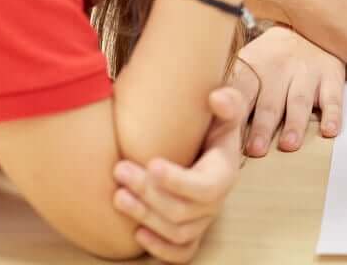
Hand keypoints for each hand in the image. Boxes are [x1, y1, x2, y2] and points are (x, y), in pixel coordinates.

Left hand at [111, 86, 245, 261]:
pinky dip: (160, 249)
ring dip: (145, 217)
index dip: (178, 182)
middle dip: (148, 194)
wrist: (210, 145)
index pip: (205, 188)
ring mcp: (203, 219)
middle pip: (182, 211)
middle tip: (120, 170)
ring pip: (177, 232)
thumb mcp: (226, 110)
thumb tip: (216, 98)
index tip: (152, 164)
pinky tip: (137, 234)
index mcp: (224, 173)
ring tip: (118, 196)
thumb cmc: (215, 126)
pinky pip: (181, 252)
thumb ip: (227, 102)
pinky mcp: (190, 231)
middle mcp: (216, 201)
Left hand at [228, 24, 344, 155]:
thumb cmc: (269, 58)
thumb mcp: (247, 65)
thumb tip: (200, 123)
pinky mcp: (331, 76)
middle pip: (270, 101)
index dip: (232, 108)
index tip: (225, 129)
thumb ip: (229, 92)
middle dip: (263, 126)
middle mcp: (280, 68)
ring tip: (288, 145)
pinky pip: (333, 97)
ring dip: (294, 124)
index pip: (240, 90)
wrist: (307, 25)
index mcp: (253, 67)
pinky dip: (332, 114)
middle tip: (256, 150)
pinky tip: (329, 130)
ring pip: (299, 100)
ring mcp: (307, 72)